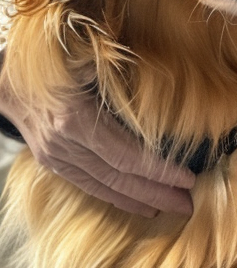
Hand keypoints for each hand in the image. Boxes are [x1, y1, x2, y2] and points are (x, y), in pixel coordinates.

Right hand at [0, 56, 194, 217]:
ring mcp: (57, 158)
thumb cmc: (51, 62)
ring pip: (104, 188)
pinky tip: (136, 204)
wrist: (5, 80)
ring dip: (139, 201)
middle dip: (156, 194)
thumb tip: (153, 79)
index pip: (126, 156)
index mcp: (76, 121)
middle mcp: (66, 147)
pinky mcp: (53, 164)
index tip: (187, 179)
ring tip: (169, 208)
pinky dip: (115, 197)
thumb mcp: (83, 58)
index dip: (159, 171)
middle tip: (188, 203)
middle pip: (119, 179)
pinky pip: (89, 186)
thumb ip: (114, 70)